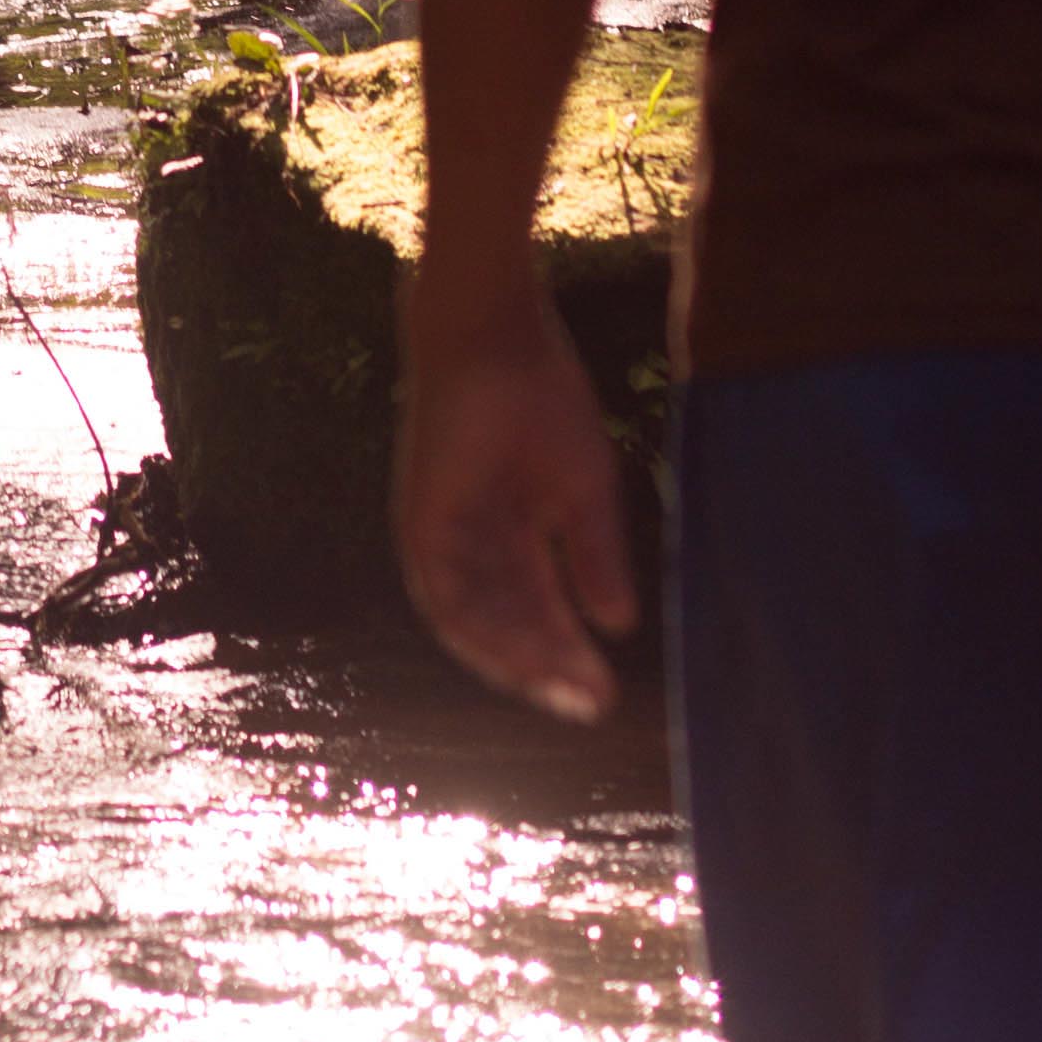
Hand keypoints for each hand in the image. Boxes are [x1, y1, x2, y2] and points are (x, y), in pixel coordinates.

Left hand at [396, 309, 636, 723]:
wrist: (494, 335)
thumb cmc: (542, 396)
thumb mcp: (584, 488)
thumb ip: (595, 555)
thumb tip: (619, 626)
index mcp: (513, 533)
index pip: (538, 610)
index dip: (570, 654)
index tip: (606, 695)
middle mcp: (474, 545)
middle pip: (508, 625)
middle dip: (547, 668)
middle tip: (588, 706)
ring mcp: (445, 535)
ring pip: (476, 620)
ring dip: (517, 658)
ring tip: (561, 688)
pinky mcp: (422, 521)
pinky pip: (444, 593)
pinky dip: (478, 628)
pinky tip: (517, 653)